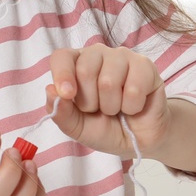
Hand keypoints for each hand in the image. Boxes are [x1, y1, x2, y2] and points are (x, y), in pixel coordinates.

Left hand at [47, 44, 170, 159]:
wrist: (138, 140)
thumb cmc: (106, 128)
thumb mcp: (77, 127)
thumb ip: (61, 112)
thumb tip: (50, 90)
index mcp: (77, 65)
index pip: (62, 57)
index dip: (62, 74)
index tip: (68, 95)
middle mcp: (99, 55)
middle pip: (85, 70)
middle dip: (91, 102)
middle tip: (100, 109)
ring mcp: (123, 57)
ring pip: (108, 81)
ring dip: (112, 106)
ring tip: (118, 108)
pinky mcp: (145, 66)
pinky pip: (133, 89)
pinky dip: (132, 107)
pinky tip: (134, 106)